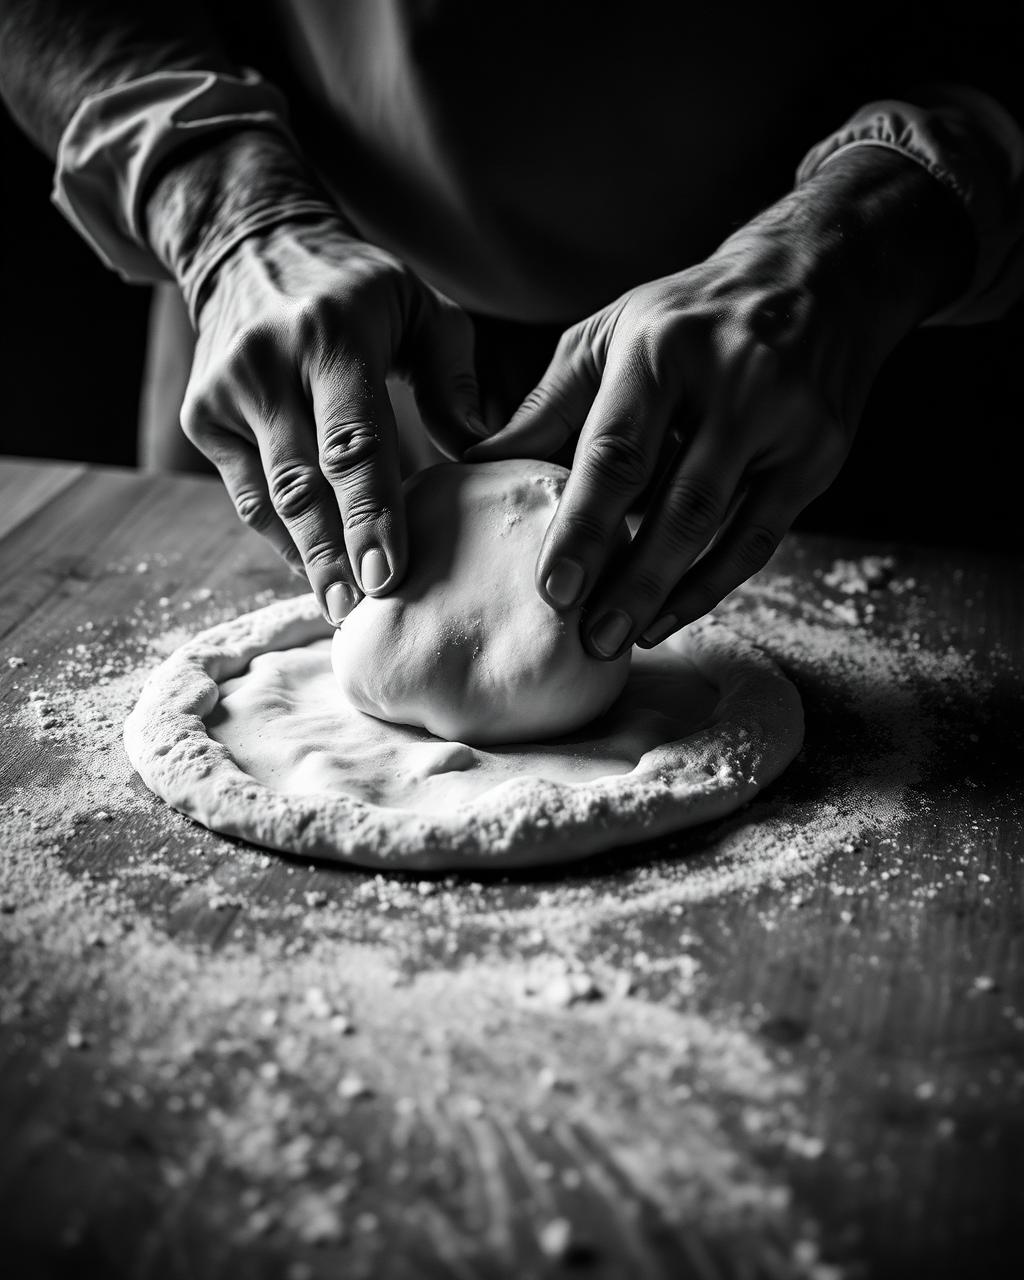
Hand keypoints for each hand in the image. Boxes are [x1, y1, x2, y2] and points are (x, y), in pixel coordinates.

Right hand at [180, 216, 482, 622]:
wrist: (248, 247)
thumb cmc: (357, 288)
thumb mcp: (420, 307)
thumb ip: (451, 380)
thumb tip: (480, 457)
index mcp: (332, 336)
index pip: (353, 441)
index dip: (370, 512)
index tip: (386, 573)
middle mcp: (268, 365)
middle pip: (302, 483)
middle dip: (331, 555)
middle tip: (359, 613)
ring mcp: (226, 395)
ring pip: (269, 499)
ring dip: (306, 558)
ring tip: (340, 608)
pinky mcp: (203, 419)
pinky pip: (248, 496)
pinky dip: (283, 536)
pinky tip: (316, 569)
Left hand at [468, 150, 970, 656]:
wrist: (820, 276)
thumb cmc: (689, 316)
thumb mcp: (612, 335)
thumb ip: (549, 406)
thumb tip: (477, 466)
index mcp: (662, 348)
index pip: (618, 452)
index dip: (586, 527)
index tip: (554, 589)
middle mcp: (731, 382)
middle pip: (677, 503)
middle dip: (630, 580)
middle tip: (588, 639)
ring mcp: (785, 421)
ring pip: (723, 528)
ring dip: (670, 594)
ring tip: (623, 638)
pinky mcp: (820, 454)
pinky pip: (761, 538)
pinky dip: (714, 583)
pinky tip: (672, 613)